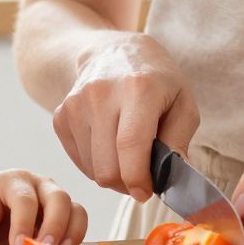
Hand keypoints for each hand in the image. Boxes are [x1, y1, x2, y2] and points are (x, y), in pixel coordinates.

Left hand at [0, 169, 88, 244]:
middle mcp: (41, 185)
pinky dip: (74, 240)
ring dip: (71, 234)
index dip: (23, 223)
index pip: (25, 200)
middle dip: (54, 226)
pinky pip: (78, 224)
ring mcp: (55, 199)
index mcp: (16, 181)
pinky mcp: (64, 215)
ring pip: (76, 210)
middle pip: (59, 198)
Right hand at [51, 32, 198, 200]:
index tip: (146, 192)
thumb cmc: (156, 80)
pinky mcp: (61, 116)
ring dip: (113, 175)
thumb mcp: (183, 102)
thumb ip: (179, 140)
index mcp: (138, 88)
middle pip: (108, 167)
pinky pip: (79, 162)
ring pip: (92, 170)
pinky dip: (96, 165)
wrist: (112, 52)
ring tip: (128, 157)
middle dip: (127, 183)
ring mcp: (76, 104)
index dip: (138, 179)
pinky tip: (110, 147)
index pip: (131, 145)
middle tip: (142, 175)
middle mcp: (101, 94)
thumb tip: (170, 178)